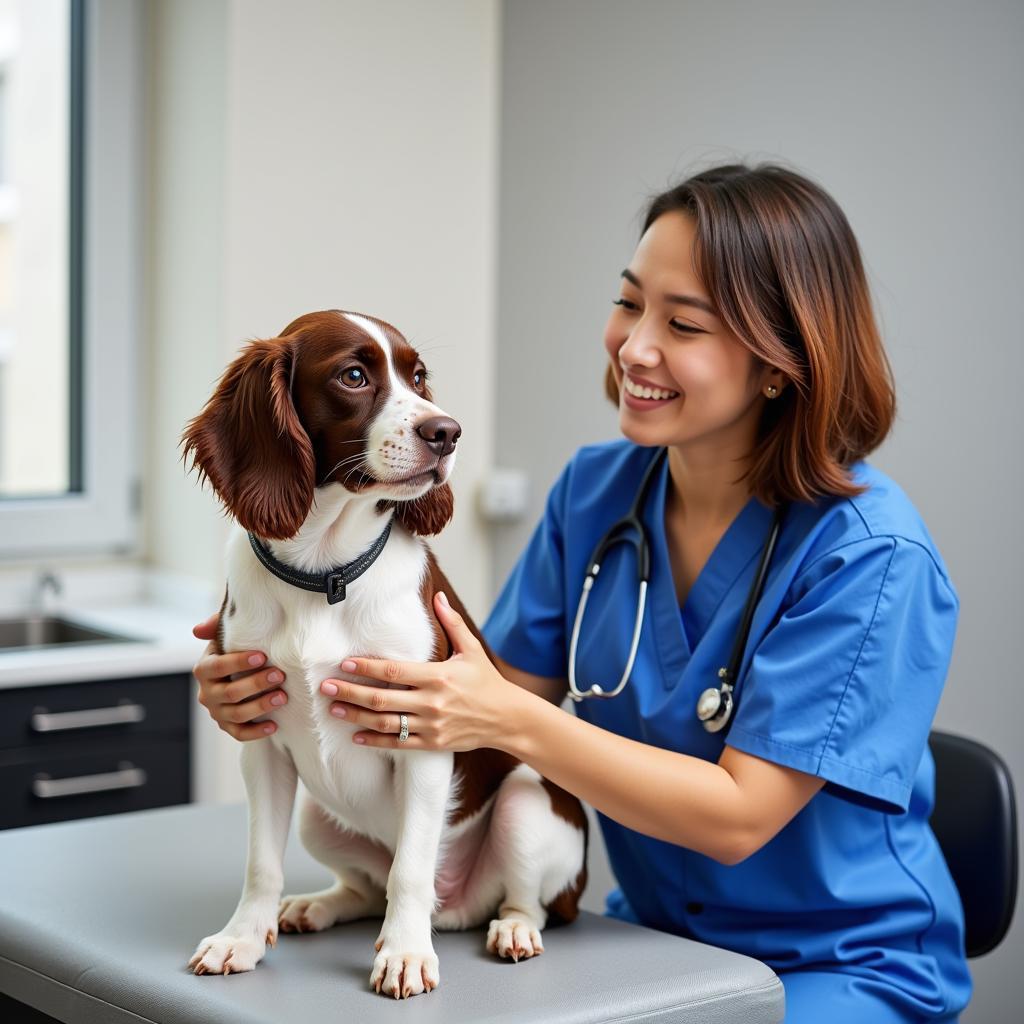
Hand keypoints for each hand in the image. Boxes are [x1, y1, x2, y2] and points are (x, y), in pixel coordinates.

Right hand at [191, 612, 287, 740]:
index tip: (262, 656)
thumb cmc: (236, 649)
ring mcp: (216, 711)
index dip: (238, 662)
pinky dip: (256, 732)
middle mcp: (207, 692)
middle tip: (279, 675)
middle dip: (256, 684)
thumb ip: (216, 625)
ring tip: (283, 697)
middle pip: (229, 692)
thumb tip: (198, 630)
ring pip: (236, 714)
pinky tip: (274, 725)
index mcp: (204, 669)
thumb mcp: (227, 634)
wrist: (240, 670)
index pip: (217, 667)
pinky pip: (239, 733)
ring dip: (260, 706)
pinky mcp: (227, 725)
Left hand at [320, 592, 525, 752]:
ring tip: (333, 710)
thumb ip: (451, 623)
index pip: (394, 671)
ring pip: (385, 723)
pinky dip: (374, 741)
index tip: (345, 662)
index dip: (367, 666)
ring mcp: (431, 726)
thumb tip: (438, 596)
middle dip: (350, 692)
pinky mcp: (433, 744)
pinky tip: (355, 736)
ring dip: (356, 716)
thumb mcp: (471, 649)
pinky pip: (398, 744)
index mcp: (438, 676)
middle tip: (326, 687)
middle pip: (381, 698)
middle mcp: (432, 702)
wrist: (508, 718)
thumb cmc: (487, 681)